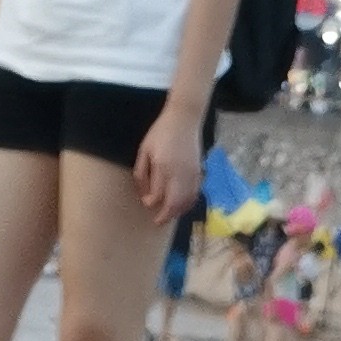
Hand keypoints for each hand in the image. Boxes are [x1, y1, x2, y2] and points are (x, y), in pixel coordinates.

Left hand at [135, 101, 203, 222]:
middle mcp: (178, 173)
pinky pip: (194, 195)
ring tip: (169, 216)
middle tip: (158, 222)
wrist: (184, 118)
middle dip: (165, 216)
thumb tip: (145, 194)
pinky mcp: (199, 173)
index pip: (157, 194)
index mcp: (162, 166)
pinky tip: (181, 206)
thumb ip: (142, 172)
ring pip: (185, 202)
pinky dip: (187, 204)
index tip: (146, 202)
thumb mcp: (145, 149)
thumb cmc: (160, 132)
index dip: (150, 202)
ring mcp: (191, 174)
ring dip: (177, 212)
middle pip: (173, 204)